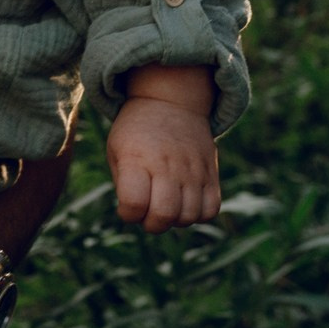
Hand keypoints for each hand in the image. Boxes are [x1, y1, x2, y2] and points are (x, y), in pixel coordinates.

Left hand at [108, 95, 220, 231]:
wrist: (170, 103)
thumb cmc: (136, 133)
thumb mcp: (116, 150)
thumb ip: (123, 186)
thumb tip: (136, 217)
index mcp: (136, 158)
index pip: (133, 203)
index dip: (127, 214)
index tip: (126, 206)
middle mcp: (167, 165)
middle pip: (164, 215)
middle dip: (152, 224)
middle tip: (146, 212)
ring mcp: (193, 170)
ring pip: (189, 217)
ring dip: (174, 221)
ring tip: (165, 205)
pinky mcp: (212, 174)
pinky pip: (210, 211)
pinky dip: (197, 215)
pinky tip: (184, 202)